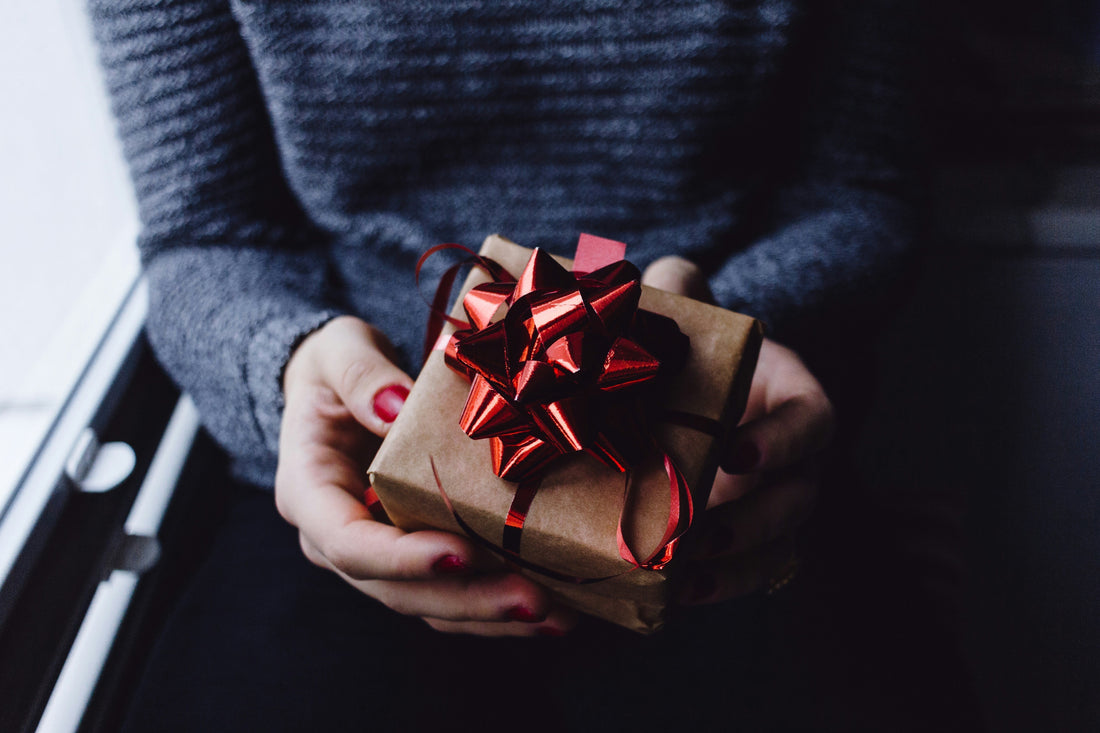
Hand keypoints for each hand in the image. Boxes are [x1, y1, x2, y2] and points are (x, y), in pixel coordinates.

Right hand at [275, 315, 575, 634]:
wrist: (342, 388)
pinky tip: (552, 609)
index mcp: (308, 492)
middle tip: (532, 599)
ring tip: (556, 615)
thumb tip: (395, 406)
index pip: (347, 542)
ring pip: (429, 605)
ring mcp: (378, 555)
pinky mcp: (415, 557)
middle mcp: (336, 539)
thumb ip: (361, 376)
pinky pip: (452, 594)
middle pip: (397, 590)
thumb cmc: (337, 368)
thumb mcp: (338, 352)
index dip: (401, 558)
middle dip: (468, 599)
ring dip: (492, 615)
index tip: (461, 553)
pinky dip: (497, 607)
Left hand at [642, 257, 833, 603]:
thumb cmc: (700, 359)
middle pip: (798, 498)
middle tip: (699, 530)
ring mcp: (778, 505)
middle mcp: (799, 459)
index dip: (782, 441)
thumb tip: (664, 274)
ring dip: (736, 566)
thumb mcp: (695, 324)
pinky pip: (749, 573)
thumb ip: (683, 294)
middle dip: (754, 520)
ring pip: (779, 546)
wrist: (695, 402)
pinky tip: (675, 596)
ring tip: (685, 575)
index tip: (736, 454)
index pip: (812, 422)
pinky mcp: (750, 541)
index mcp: (795, 399)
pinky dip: (718, 587)